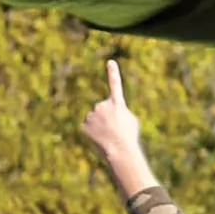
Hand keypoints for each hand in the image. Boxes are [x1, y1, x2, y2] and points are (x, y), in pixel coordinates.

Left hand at [77, 51, 154, 198]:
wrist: (120, 150)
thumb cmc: (129, 137)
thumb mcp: (130, 120)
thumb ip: (120, 111)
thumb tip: (111, 112)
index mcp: (117, 103)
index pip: (115, 84)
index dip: (113, 73)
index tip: (110, 62)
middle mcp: (102, 105)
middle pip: (102, 109)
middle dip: (106, 118)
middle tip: (114, 130)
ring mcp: (92, 114)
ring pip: (94, 118)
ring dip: (99, 126)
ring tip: (108, 136)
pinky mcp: (84, 124)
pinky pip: (88, 127)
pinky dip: (92, 133)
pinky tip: (99, 139)